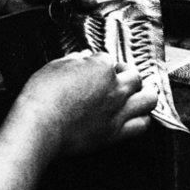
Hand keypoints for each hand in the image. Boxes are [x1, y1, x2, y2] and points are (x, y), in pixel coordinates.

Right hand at [14, 51, 157, 154]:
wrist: (40, 127)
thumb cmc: (43, 96)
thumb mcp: (55, 67)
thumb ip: (74, 60)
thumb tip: (83, 56)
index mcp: (101, 67)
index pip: (108, 59)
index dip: (100, 63)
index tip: (92, 68)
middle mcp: (115, 88)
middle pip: (135, 76)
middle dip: (127, 74)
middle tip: (120, 77)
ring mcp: (118, 111)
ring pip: (149, 99)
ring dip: (146, 94)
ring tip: (139, 94)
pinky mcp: (115, 133)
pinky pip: (142, 125)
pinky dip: (143, 119)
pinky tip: (136, 116)